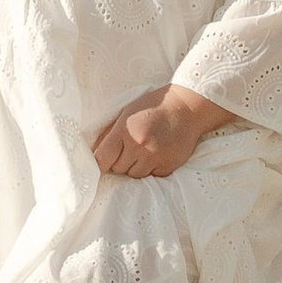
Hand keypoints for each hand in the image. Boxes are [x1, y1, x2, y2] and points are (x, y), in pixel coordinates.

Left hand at [91, 83, 233, 180]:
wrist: (187, 108)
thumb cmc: (154, 106)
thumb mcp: (127, 112)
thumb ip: (110, 133)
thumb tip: (94, 152)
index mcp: (125, 130)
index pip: (102, 158)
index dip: (100, 163)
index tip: (102, 162)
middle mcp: (139, 146)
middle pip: (118, 169)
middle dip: (120, 162)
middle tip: (129, 149)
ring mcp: (155, 157)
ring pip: (134, 175)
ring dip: (135, 167)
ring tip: (143, 152)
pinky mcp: (168, 166)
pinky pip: (152, 176)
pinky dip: (151, 169)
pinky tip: (156, 154)